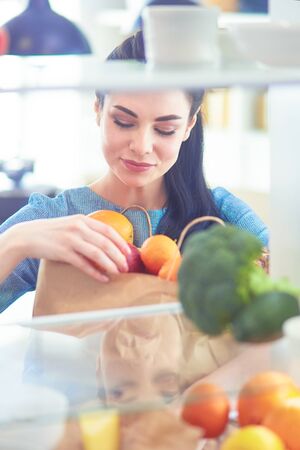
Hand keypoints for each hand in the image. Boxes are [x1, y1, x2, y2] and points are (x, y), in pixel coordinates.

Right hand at [8, 215, 130, 281]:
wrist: (27, 236)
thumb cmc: (52, 232)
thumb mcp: (71, 225)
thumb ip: (87, 230)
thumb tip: (107, 243)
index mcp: (82, 220)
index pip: (108, 230)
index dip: (120, 242)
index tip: (129, 252)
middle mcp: (78, 228)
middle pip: (105, 243)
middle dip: (119, 256)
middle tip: (126, 266)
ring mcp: (70, 239)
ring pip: (97, 253)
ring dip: (110, 264)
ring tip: (118, 273)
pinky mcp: (63, 252)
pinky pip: (83, 264)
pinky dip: (95, 272)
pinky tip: (103, 278)